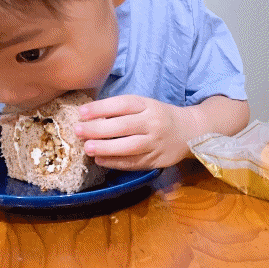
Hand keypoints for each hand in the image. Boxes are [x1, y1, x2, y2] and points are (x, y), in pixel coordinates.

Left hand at [74, 95, 193, 169]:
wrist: (190, 131)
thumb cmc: (161, 116)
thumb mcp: (146, 106)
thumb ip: (123, 110)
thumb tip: (91, 116)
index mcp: (148, 105)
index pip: (123, 104)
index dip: (101, 108)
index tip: (81, 112)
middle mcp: (153, 123)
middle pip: (123, 126)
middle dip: (98, 129)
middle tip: (78, 131)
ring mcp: (156, 142)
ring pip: (129, 147)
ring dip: (105, 148)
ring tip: (87, 148)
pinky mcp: (157, 159)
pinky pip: (134, 162)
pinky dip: (115, 162)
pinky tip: (100, 160)